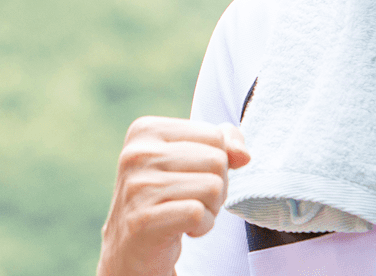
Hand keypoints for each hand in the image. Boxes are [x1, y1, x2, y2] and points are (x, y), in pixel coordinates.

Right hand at [98, 117, 250, 275]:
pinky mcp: (144, 219)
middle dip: (216, 186)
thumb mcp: (192, 160)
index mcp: (145, 130)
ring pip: (213, 187)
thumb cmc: (167, 196)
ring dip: (210, 208)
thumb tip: (243, 155)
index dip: (216, 161)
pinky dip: (202, 226)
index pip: (214, 135)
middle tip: (191, 199)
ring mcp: (138, 186)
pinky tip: (184, 229)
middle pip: (217, 160)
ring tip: (186, 213)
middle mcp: (137, 154)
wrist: (132, 244)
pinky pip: (199, 213)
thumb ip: (223, 144)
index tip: (191, 177)